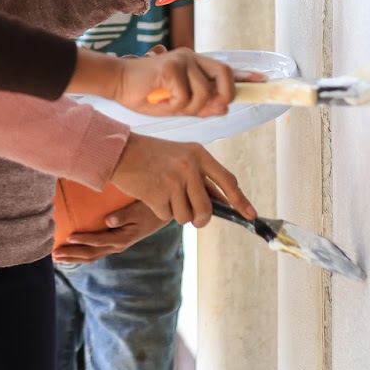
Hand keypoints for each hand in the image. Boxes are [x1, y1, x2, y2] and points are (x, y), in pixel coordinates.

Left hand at [53, 200, 164, 262]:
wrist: (160, 215)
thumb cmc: (148, 209)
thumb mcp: (137, 210)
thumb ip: (122, 216)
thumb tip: (107, 221)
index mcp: (121, 239)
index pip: (98, 241)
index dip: (83, 240)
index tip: (69, 237)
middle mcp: (117, 246)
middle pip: (91, 254)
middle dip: (72, 255)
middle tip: (54, 255)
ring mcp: (115, 247)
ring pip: (91, 256)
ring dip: (74, 258)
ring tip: (57, 257)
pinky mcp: (114, 244)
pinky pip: (95, 252)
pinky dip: (81, 254)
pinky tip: (71, 253)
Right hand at [110, 47, 235, 116]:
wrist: (117, 83)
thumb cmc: (146, 94)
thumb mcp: (177, 105)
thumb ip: (200, 105)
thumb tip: (224, 107)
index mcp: (195, 65)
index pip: (225, 69)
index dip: (245, 76)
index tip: (263, 80)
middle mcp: (192, 57)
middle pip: (224, 74)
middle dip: (223, 96)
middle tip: (205, 108)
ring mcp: (182, 59)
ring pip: (205, 93)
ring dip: (189, 108)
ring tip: (169, 105)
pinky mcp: (171, 65)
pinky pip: (186, 96)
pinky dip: (174, 105)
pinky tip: (160, 100)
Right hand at [110, 135, 255, 226]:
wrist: (119, 150)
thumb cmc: (151, 154)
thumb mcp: (180, 156)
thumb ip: (201, 176)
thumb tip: (223, 201)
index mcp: (198, 154)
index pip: (227, 180)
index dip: (240, 200)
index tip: (250, 215)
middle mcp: (189, 166)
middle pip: (206, 209)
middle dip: (200, 219)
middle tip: (193, 218)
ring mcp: (173, 180)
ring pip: (186, 216)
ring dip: (175, 213)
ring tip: (163, 194)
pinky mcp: (157, 194)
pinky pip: (166, 216)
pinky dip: (159, 210)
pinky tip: (150, 193)